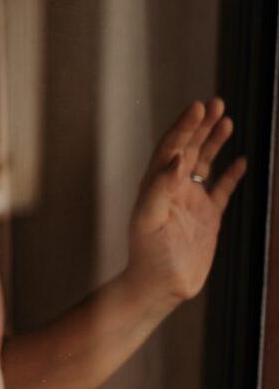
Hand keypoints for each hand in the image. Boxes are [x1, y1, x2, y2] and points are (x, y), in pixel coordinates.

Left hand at [124, 97, 247, 312]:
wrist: (160, 286)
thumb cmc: (147, 254)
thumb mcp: (148, 219)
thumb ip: (158, 188)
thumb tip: (174, 159)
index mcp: (156, 185)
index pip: (171, 148)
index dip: (184, 127)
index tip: (198, 107)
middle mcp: (173, 188)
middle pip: (188, 148)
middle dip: (201, 125)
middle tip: (216, 103)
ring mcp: (191, 201)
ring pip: (205, 163)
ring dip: (214, 142)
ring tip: (227, 120)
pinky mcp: (207, 218)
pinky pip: (221, 189)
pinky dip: (231, 174)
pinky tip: (241, 161)